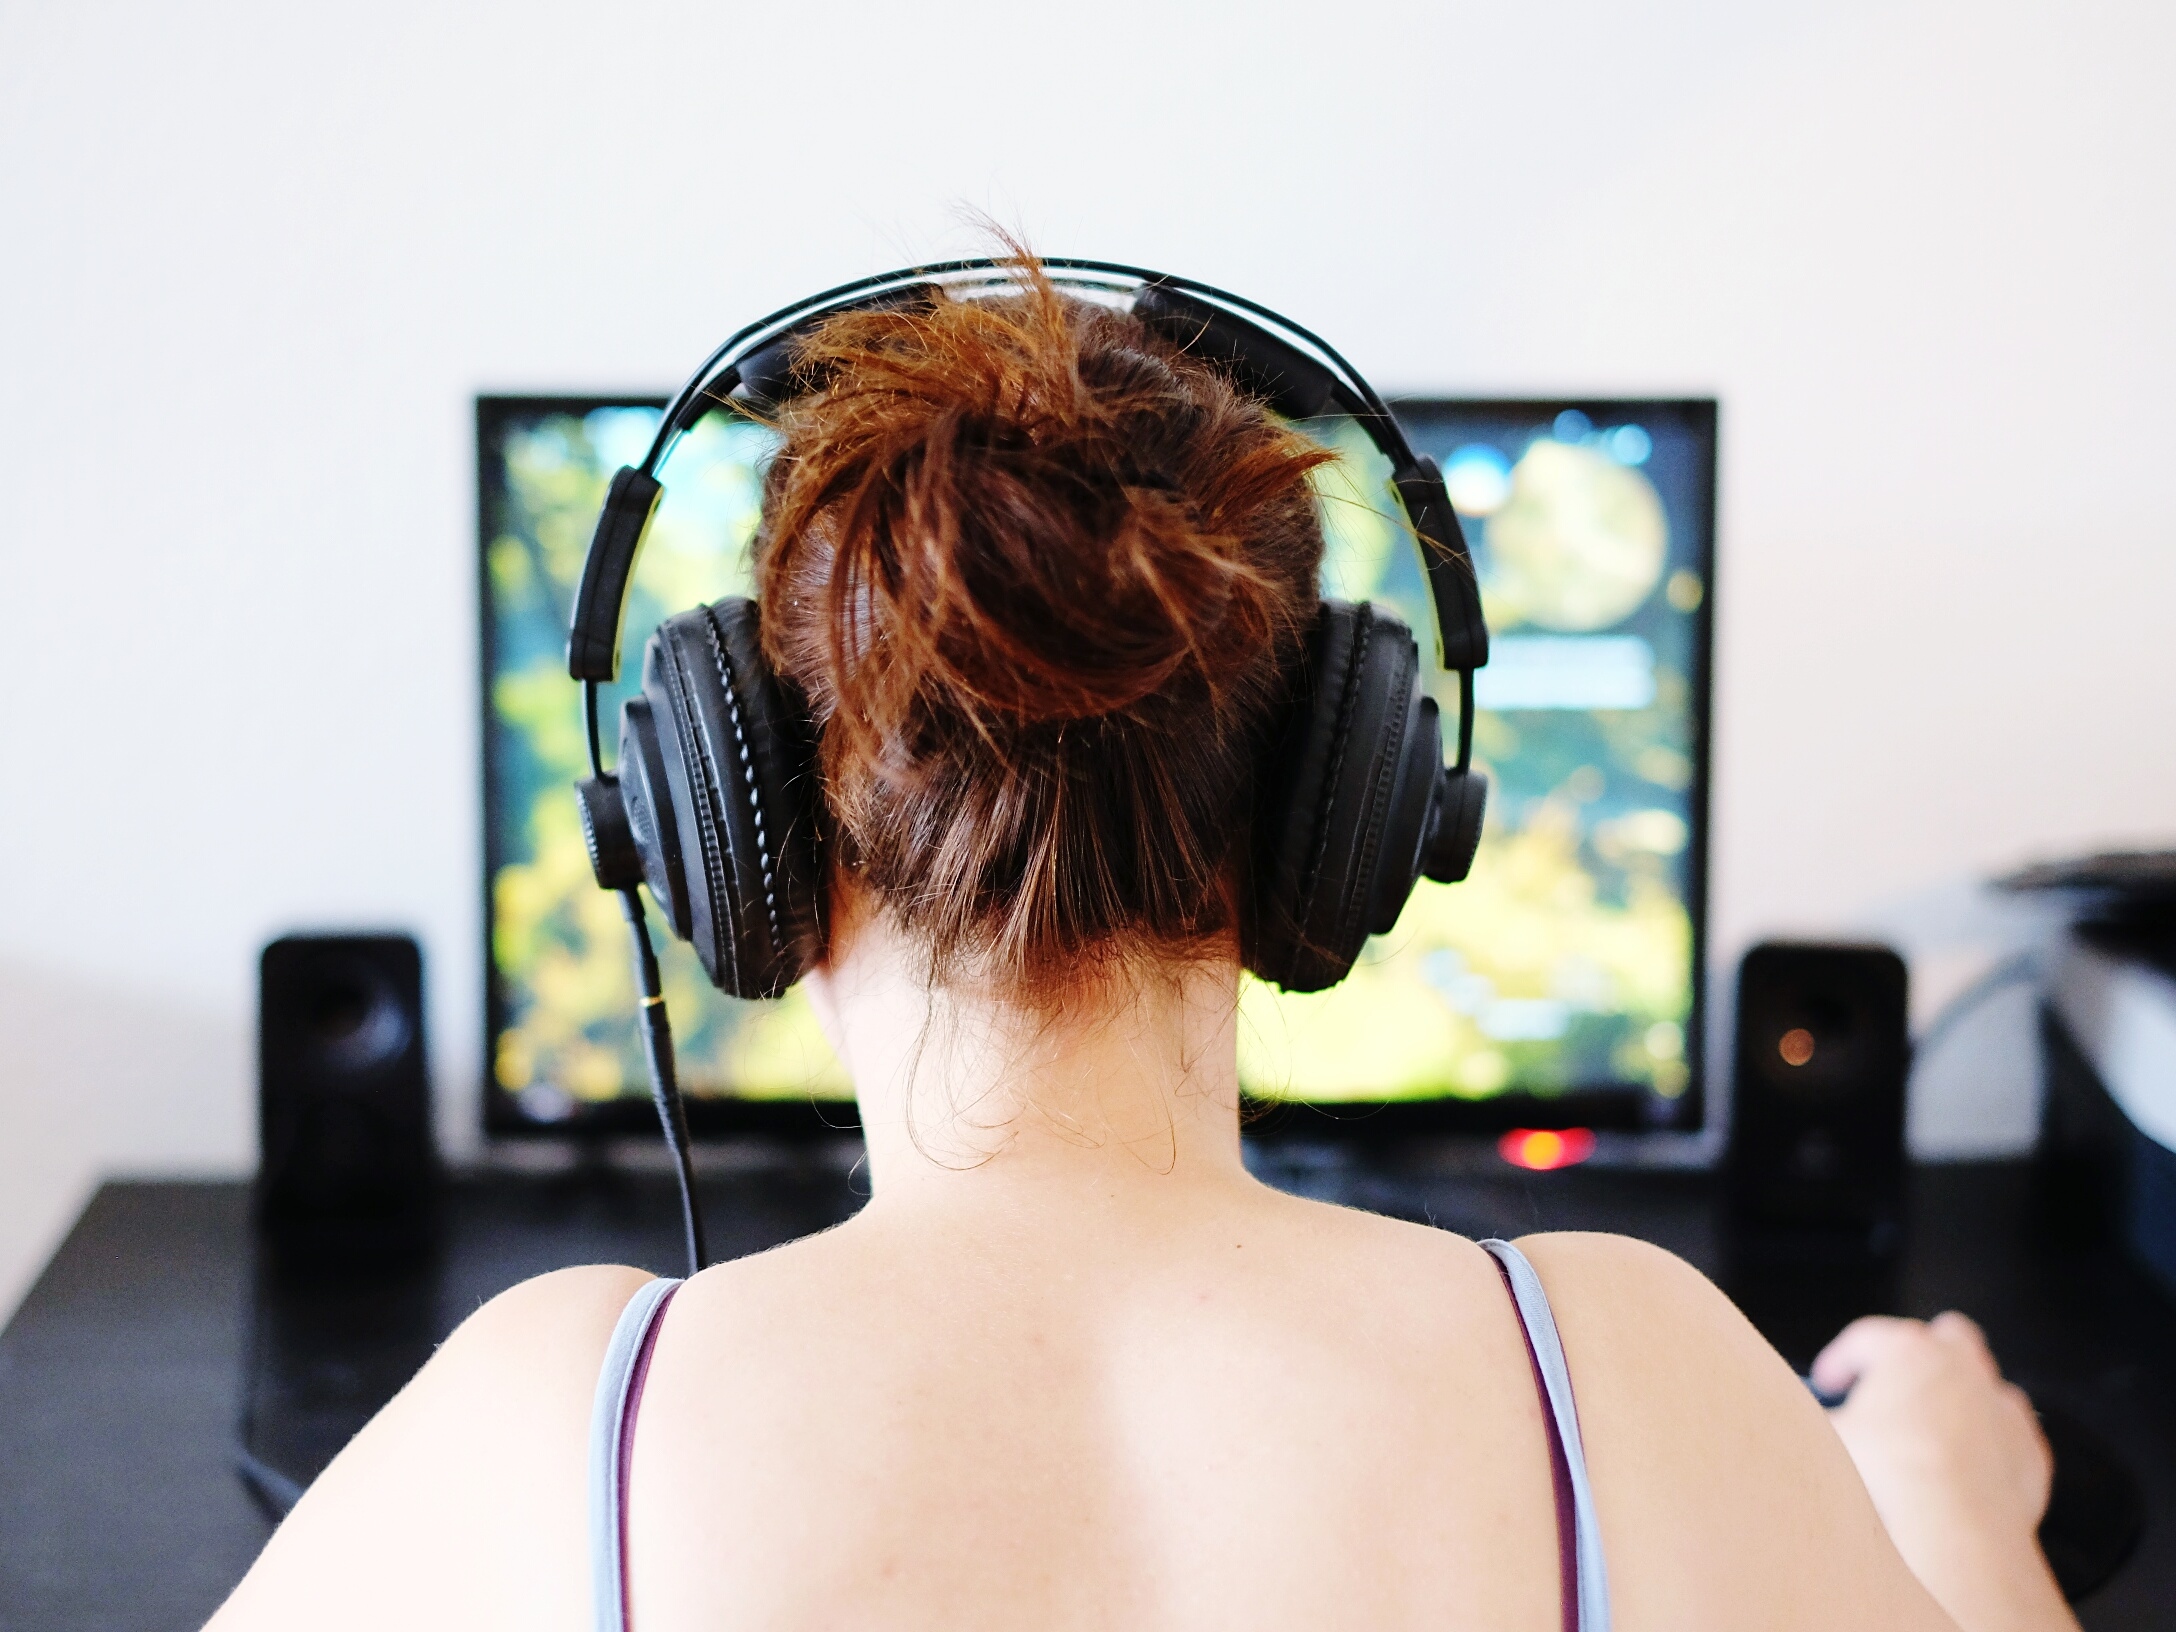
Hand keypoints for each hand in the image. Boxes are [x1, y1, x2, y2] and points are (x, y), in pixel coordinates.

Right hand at [1813, 1313, 2077, 1631]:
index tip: (1830, 1383)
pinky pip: (2010, 1436)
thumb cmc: (1886, 1472)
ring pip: (1987, 1383)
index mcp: (1907, 1349)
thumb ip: (1820, 1418)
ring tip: (1935, 1432)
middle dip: (1925, 1354)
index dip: (1842, 1360)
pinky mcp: (2027, 1448)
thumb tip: (1808, 1420)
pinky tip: (1968, 1470)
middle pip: (1947, 1336)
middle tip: (1899, 1385)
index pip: (1867, 1337)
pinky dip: (1990, 1445)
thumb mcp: (1828, 1436)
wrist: (1952, 1522)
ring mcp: (2001, 1405)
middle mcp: (1961, 1365)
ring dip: (1962, 1399)